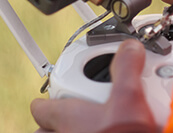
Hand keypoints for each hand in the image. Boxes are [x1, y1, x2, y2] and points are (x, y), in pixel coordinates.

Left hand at [31, 39, 155, 132]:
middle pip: (45, 131)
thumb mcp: (131, 97)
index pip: (41, 109)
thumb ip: (127, 67)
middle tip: (72, 117)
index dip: (45, 103)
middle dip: (54, 124)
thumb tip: (129, 48)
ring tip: (88, 128)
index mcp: (67, 118)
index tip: (49, 100)